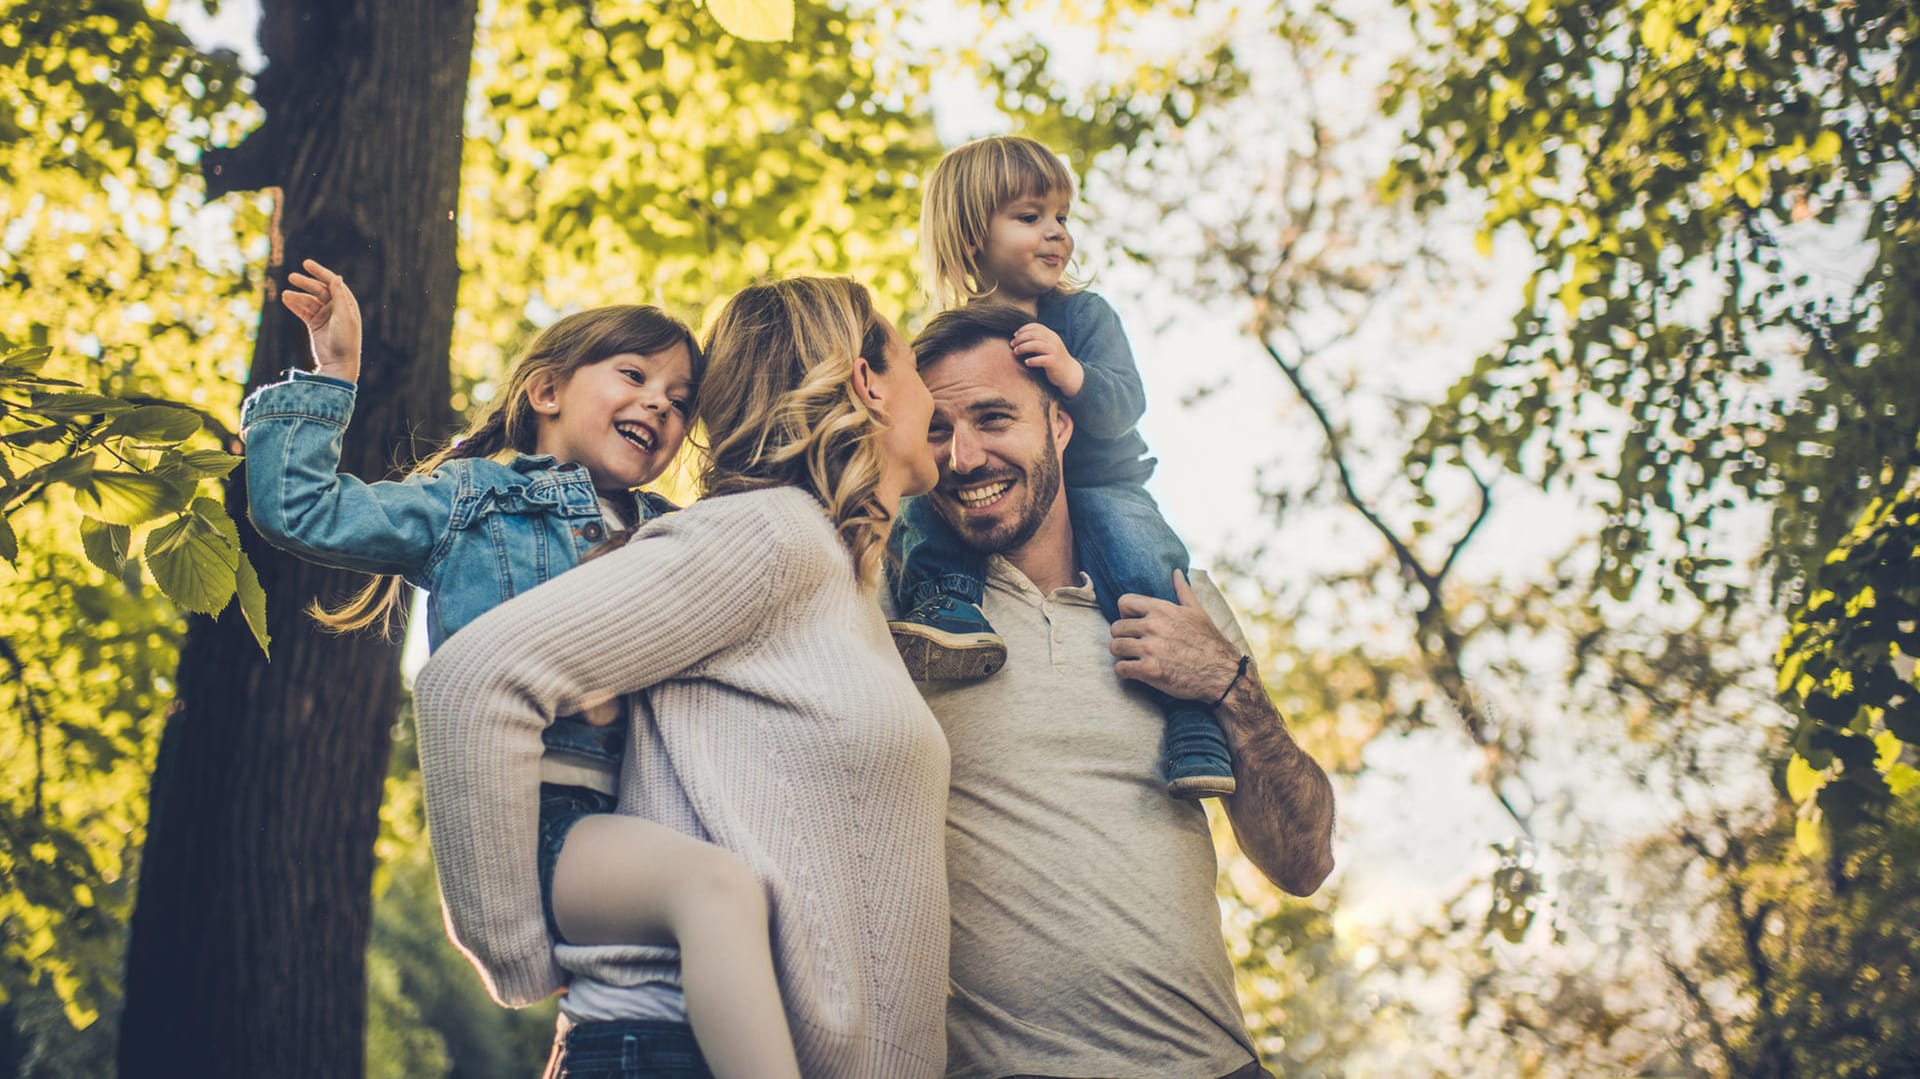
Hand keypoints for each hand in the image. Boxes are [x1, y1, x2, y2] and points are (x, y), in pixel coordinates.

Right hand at [280, 258, 361, 382]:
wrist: (339, 363)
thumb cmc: (345, 340)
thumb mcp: (344, 316)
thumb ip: (340, 296)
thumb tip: (337, 277)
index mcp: (347, 303)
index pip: (332, 283)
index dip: (320, 272)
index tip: (306, 263)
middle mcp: (336, 308)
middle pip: (319, 290)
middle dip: (306, 283)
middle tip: (292, 277)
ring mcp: (325, 316)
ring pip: (308, 301)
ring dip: (297, 296)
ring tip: (285, 294)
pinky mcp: (315, 325)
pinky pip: (303, 311)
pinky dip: (294, 305)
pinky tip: (285, 299)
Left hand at [1012, 321, 1084, 397]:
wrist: (1069, 373)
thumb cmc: (1054, 359)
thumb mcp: (1047, 346)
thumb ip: (1038, 340)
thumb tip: (1018, 337)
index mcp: (1051, 335)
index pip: (1035, 327)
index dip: (1023, 329)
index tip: (1015, 336)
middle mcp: (1053, 341)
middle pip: (1033, 335)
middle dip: (1020, 339)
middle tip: (1012, 345)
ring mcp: (1054, 351)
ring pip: (1036, 345)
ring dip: (1023, 348)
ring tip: (1016, 352)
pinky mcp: (1054, 362)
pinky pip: (1042, 359)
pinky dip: (1032, 360)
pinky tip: (1026, 362)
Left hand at [1109, 570, 1242, 702]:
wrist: (1222, 673)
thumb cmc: (1209, 642)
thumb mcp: (1197, 612)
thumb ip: (1183, 590)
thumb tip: (1176, 572)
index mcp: (1162, 609)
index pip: (1123, 602)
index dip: (1126, 614)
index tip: (1134, 624)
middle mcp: (1153, 626)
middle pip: (1115, 627)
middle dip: (1123, 637)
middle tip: (1134, 645)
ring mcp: (1150, 648)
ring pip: (1115, 647)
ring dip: (1122, 655)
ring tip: (1134, 658)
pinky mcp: (1149, 670)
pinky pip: (1120, 668)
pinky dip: (1124, 672)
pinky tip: (1136, 672)